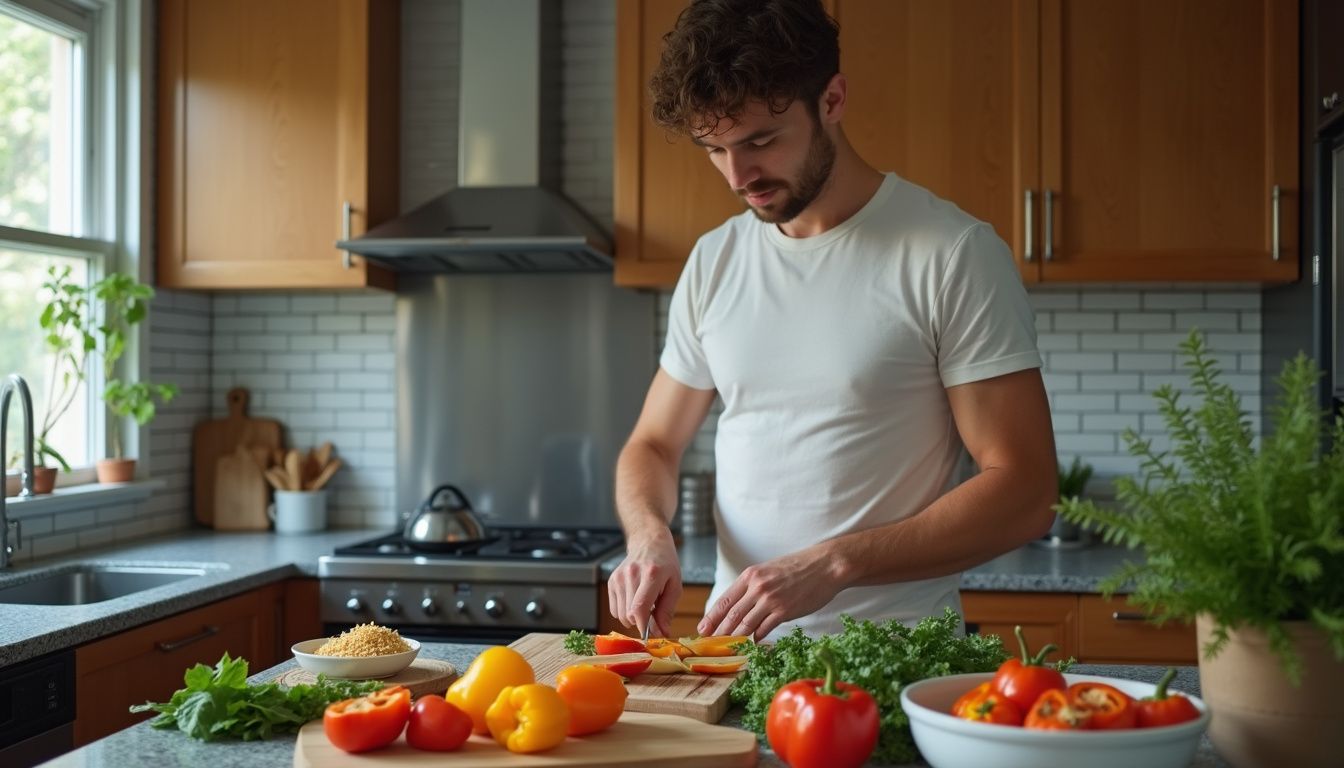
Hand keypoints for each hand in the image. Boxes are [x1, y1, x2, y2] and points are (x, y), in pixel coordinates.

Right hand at [607, 527, 681, 638]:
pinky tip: (634, 601)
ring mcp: (618, 577)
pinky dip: (624, 612)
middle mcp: (631, 575)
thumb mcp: (675, 585)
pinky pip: (614, 610)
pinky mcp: (611, 581)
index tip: (650, 634)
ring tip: (644, 605)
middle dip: (641, 622)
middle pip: (629, 614)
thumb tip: (662, 633)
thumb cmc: (665, 563)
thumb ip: (667, 610)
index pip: (639, 608)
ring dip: (632, 618)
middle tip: (653, 615)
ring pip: (620, 615)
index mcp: (651, 574)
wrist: (649, 542)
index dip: (643, 626)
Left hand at [699, 545, 845, 640]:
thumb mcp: (769, 570)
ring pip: (744, 624)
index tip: (702, 629)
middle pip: (731, 615)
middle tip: (708, 644)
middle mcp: (757, 587)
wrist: (826, 565)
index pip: (725, 600)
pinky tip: (752, 645)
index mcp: (750, 575)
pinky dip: (756, 639)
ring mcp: (770, 599)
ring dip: (734, 639)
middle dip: (717, 632)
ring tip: (726, 649)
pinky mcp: (784, 611)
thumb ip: (753, 587)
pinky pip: (764, 629)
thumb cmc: (798, 568)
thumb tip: (739, 606)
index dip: (711, 616)